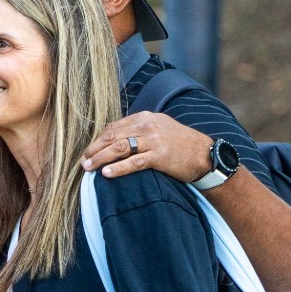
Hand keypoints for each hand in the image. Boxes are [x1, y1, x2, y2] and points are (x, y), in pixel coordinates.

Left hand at [82, 111, 213, 181]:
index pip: (114, 127)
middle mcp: (148, 125)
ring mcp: (154, 140)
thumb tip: (114, 140)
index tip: (88, 151)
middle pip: (113, 136)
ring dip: (100, 158)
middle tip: (83, 161)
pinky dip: (118, 168)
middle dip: (95, 149)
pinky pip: (134, 162)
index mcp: (145, 118)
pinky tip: (107, 174)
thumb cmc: (180, 145)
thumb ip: (139, 131)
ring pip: (119, 148)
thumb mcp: (159, 129)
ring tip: (88, 168)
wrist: (206, 155)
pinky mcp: (160, 156)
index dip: (98, 139)